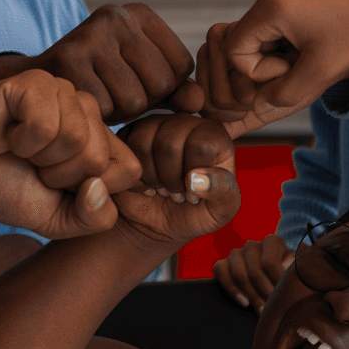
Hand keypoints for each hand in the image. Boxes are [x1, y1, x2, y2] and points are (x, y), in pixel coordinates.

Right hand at [0, 69, 140, 238]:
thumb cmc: (6, 187)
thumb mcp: (57, 220)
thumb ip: (92, 218)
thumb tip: (98, 187)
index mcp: (103, 142)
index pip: (130, 170)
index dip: (92, 191)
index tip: (60, 187)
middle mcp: (89, 114)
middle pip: (99, 157)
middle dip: (58, 175)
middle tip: (33, 166)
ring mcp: (64, 92)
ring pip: (74, 138)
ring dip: (38, 157)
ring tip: (22, 148)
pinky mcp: (36, 82)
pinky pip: (45, 123)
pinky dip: (22, 140)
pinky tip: (10, 132)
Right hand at [14, 3, 205, 120]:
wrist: (37, 81)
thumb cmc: (101, 81)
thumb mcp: (143, 80)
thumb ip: (177, 92)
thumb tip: (200, 103)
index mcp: (141, 15)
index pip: (182, 66)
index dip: (164, 88)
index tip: (136, 81)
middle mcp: (118, 16)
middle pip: (160, 84)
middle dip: (142, 101)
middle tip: (115, 91)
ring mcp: (92, 34)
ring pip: (134, 100)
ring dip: (118, 111)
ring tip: (100, 94)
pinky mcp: (69, 57)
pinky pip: (105, 107)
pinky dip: (97, 114)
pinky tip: (84, 98)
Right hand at [114, 114, 239, 249]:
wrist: (159, 225)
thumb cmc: (195, 213)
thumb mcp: (221, 211)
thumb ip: (223, 191)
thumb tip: (195, 178)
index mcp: (214, 135)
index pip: (201, 146)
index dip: (194, 177)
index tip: (195, 193)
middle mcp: (186, 122)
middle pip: (169, 144)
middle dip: (170, 180)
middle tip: (175, 194)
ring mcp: (156, 125)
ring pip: (143, 144)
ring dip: (151, 178)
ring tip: (161, 189)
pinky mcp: (131, 134)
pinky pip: (124, 150)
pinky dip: (134, 177)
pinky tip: (145, 186)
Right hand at [196, 0, 348, 135]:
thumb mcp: (321, 72)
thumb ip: (283, 95)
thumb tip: (257, 107)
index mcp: (273, 3)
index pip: (235, 52)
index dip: (259, 74)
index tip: (294, 70)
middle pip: (244, 41)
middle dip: (268, 63)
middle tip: (304, 67)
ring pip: (260, 34)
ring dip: (280, 53)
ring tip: (314, 55)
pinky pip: (276, 22)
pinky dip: (290, 40)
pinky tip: (317, 43)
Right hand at [212, 235, 292, 309]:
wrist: (270, 276)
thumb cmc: (287, 273)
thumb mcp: (295, 268)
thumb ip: (298, 269)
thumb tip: (299, 274)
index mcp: (272, 242)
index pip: (270, 264)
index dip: (276, 284)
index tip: (283, 298)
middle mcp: (252, 244)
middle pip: (255, 271)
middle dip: (264, 293)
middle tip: (273, 310)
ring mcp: (236, 253)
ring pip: (239, 274)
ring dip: (251, 295)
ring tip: (261, 311)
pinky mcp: (222, 263)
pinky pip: (220, 273)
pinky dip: (232, 290)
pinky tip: (244, 303)